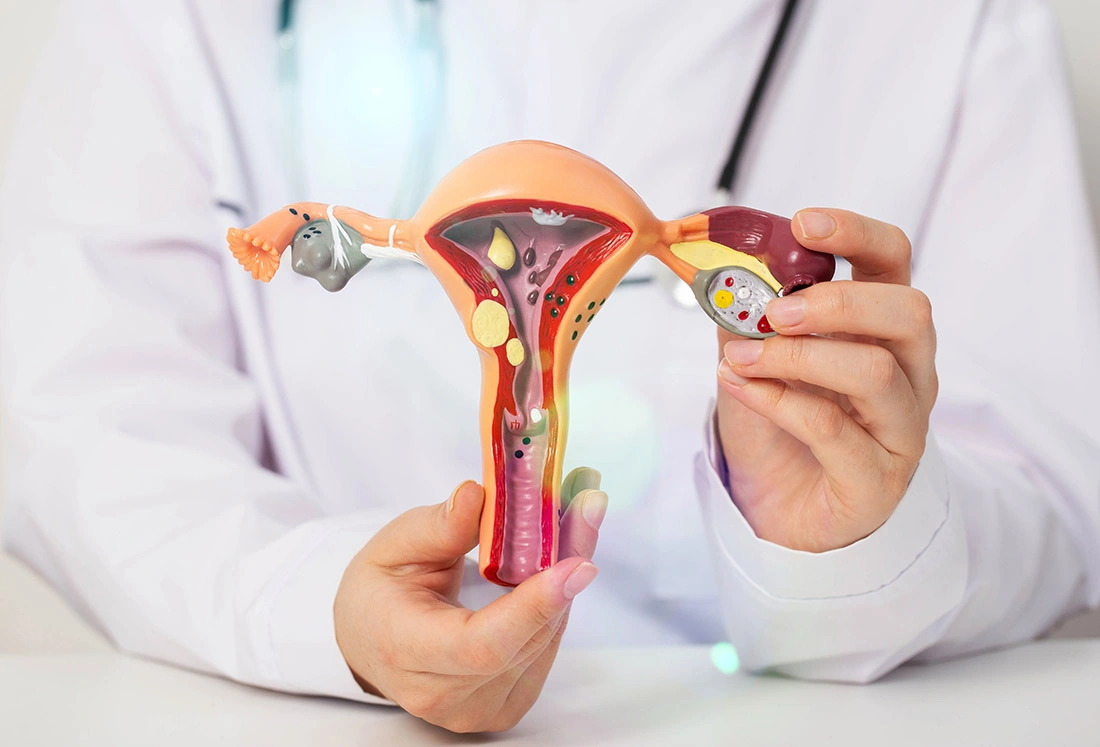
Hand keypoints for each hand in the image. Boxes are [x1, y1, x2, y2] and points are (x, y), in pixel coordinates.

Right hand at [334, 469, 605, 732]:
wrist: (369, 640)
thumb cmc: (380, 591)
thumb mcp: (394, 546)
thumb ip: (438, 526)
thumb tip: (476, 497)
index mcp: (407, 651)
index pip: (480, 645)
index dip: (533, 607)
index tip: (575, 564)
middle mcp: (444, 694)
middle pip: (524, 640)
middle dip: (563, 574)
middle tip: (587, 510)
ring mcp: (477, 710)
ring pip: (543, 644)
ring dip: (566, 584)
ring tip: (579, 524)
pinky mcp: (503, 708)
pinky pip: (544, 652)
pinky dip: (555, 606)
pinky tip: (559, 567)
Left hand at [716, 209, 936, 552]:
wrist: (771, 510)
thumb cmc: (773, 428)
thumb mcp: (751, 359)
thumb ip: (746, 316)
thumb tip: (726, 272)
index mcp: (881, 330)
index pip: (895, 262)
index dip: (857, 234)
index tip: (804, 224)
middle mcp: (908, 375)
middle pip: (909, 313)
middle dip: (837, 303)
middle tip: (775, 311)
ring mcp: (901, 430)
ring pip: (876, 373)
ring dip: (798, 357)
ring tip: (741, 358)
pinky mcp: (878, 480)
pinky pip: (836, 431)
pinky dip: (780, 403)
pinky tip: (741, 389)